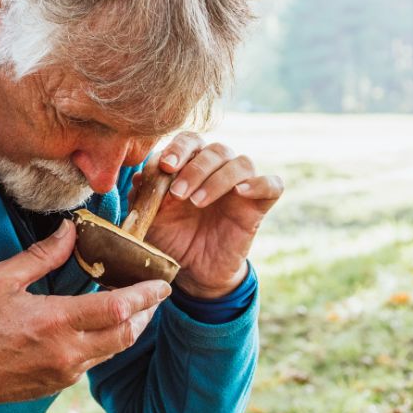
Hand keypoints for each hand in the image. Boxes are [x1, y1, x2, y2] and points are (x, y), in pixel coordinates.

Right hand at [0, 219, 170, 407]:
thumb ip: (40, 256)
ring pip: (115, 349)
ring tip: (140, 309)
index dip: (145, 296)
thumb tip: (69, 232)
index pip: (116, 309)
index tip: (162, 284)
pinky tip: (106, 327)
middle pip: (126, 333)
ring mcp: (67, 371)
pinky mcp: (62, 383)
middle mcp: (68, 350)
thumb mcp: (2, 280)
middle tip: (158, 295)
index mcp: (56, 322)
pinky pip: (96, 361)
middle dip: (147, 313)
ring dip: (132, 328)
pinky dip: (108, 342)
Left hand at [135, 133, 283, 299]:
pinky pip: (272, 185)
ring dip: (218, 179)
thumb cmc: (171, 238)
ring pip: (242, 163)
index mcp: (191, 164)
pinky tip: (241, 192)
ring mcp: (241, 186)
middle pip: (216, 149)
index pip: (190, 141)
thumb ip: (144, 197)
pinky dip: (259, 184)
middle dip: (195, 168)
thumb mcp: (150, 219)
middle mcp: (218, 170)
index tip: (165, 166)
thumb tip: (140, 176)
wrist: (194, 271)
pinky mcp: (259, 206)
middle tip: (178, 193)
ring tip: (197, 202)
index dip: (179, 148)